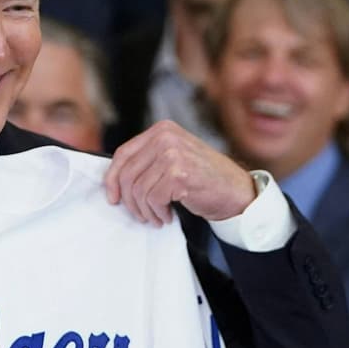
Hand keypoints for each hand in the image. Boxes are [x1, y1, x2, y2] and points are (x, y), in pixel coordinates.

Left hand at [104, 120, 255, 224]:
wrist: (236, 191)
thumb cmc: (203, 178)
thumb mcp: (173, 158)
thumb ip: (148, 160)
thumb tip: (113, 180)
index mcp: (161, 130)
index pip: (123, 154)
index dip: (112, 178)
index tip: (113, 197)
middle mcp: (165, 137)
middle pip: (127, 174)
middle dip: (129, 201)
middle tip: (140, 214)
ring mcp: (173, 154)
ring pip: (138, 190)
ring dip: (144, 210)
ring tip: (156, 216)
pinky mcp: (179, 174)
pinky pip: (152, 200)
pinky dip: (157, 213)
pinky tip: (167, 216)